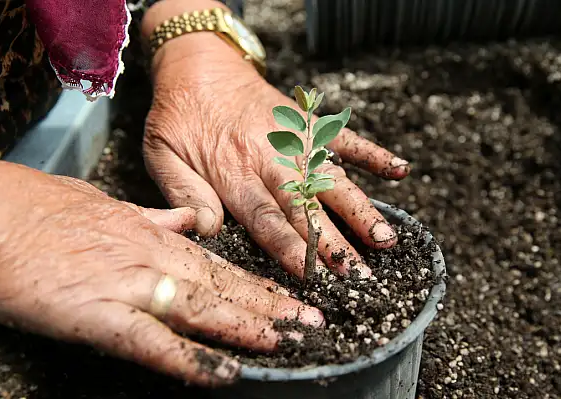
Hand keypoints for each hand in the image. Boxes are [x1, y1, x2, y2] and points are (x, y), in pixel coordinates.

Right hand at [0, 158, 323, 386]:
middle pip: (224, 285)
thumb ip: (153, 217)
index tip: (291, 296)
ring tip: (288, 340)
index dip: (259, 282)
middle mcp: (151, 258)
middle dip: (271, 306)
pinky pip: (153, 342)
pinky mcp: (98, 314)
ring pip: (202, 307)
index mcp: (152, 236)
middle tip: (313, 323)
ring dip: (248, 326)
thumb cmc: (39, 209)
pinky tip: (224, 372)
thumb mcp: (106, 204)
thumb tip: (185, 222)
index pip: (219, 263)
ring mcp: (128, 285)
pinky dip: (191, 359)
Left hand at [140, 1, 410, 278]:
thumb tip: (209, 229)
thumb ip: (184, 193)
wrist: (197, 65)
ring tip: (385, 239)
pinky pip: (344, 137)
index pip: (265, 219)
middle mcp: (269, 159)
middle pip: (306, 207)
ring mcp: (294, 140)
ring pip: (332, 179)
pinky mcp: (307, 122)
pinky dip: (372, 152)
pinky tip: (400, 169)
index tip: (313, 275)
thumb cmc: (177, 116)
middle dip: (334, 243)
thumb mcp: (160, 155)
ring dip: (359, 209)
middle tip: (359, 275)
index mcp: (232, 173)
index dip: (290, 248)